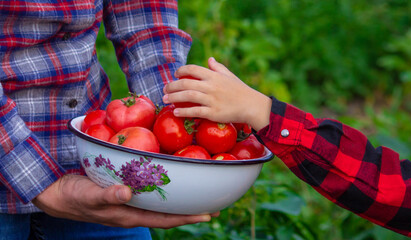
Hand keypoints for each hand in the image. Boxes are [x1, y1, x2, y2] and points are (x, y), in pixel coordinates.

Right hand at [32, 174, 219, 228]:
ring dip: (181, 198)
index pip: (165, 219)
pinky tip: (172, 179)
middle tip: (215, 202)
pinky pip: (151, 193)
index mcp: (130, 215)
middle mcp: (135, 211)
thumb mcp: (88, 195)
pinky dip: (165, 188)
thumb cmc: (73, 196)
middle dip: (191, 209)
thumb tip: (126, 193)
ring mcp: (131, 203)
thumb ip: (106, 195)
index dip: (187, 217)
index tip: (209, 214)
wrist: (57, 194)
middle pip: (169, 213)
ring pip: (162, 203)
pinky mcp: (126, 192)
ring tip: (201, 191)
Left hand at [163, 57, 271, 130]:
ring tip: (165, 100)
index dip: (181, 71)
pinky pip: (195, 111)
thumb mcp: (229, 76)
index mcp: (214, 76)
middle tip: (165, 90)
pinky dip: (183, 111)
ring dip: (174, 98)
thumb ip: (218, 68)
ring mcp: (212, 100)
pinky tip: (176, 112)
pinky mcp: (213, 112)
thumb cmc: (241, 91)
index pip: (192, 69)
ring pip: (187, 96)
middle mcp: (211, 86)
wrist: (252, 106)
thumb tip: (209, 59)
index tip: (175, 74)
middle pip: (186, 83)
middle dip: (172, 86)